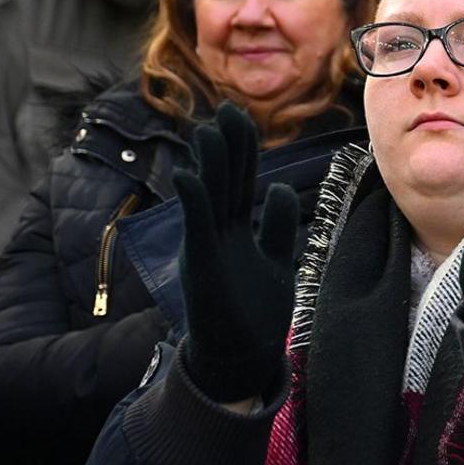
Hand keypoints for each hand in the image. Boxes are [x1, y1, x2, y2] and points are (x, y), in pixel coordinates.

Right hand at [172, 103, 301, 404]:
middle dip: (230, 146)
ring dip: (210, 163)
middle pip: (228, 181)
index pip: (244, 181)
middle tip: (229, 108)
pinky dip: (193, 200)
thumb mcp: (275, 259)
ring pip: (211, 196)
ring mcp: (209, 247)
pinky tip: (187, 174)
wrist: (238, 356)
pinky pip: (196, 226)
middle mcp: (221, 234)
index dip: (246, 151)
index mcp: (239, 230)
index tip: (244, 118)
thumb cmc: (254, 309)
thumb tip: (275, 187)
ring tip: (208, 129)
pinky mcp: (201, 265)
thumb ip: (275, 226)